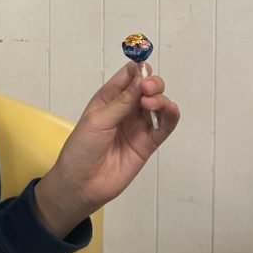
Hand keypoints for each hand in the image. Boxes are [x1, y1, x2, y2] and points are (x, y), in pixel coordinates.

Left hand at [34, 62, 179, 237]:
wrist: (81, 184)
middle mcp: (125, 109)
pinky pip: (164, 127)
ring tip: (150, 104)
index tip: (144, 68)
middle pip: (147, 88)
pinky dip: (171, 117)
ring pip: (158, 105)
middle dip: (152, 83)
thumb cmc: (81, 149)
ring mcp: (138, 126)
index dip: (138, 69)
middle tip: (147, 89)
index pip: (128, 77)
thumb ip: (121, 102)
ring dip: (160, 99)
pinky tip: (171, 110)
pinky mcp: (148, 143)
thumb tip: (139, 78)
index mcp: (108, 99)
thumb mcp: (97, 121)